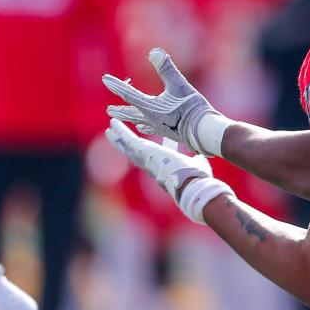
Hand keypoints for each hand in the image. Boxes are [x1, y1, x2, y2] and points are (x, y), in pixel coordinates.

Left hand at [103, 47, 229, 154]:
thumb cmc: (192, 107)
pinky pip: (150, 128)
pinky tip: (141, 126)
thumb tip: (154, 52)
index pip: (128, 93)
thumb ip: (166, 68)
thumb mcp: (180, 84)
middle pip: (130, 112)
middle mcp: (150, 118)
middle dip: (119, 109)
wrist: (205, 132)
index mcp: (149, 107)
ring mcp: (158, 127)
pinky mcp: (168, 131)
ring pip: (139, 120)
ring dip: (129, 117)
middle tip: (108, 110)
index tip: (105, 79)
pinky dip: (143, 125)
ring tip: (122, 118)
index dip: (116, 84)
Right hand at [105, 119, 233, 223]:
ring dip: (118, 139)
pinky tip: (112, 127)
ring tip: (109, 131)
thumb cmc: (196, 178)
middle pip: (134, 155)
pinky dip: (121, 134)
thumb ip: (196, 160)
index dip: (149, 150)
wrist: (192, 183)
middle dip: (125, 146)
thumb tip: (200, 155)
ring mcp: (146, 160)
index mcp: (162, 168)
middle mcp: (151, 166)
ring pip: (128, 148)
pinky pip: (129, 142)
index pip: (154, 157)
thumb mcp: (196, 164)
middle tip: (117, 139)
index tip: (146, 143)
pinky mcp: (145, 153)